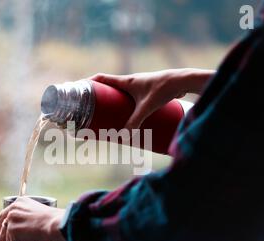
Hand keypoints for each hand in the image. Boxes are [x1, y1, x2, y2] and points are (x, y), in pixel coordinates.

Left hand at [0, 197, 65, 240]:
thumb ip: (30, 220)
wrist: (58, 225)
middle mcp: (14, 208)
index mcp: (21, 202)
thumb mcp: (40, 216)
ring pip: (8, 238)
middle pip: (3, 226)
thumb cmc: (56, 222)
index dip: (3, 226)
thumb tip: (25, 233)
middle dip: (0, 239)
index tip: (1, 234)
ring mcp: (12, 218)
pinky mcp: (12, 230)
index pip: (7, 214)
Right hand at [91, 68, 213, 129]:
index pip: (101, 78)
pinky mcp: (148, 92)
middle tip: (91, 109)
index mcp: (125, 81)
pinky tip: (128, 115)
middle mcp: (130, 82)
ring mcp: (139, 86)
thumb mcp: (147, 108)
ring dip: (113, 102)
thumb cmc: (164, 89)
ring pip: (120, 94)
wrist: (183, 81)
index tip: (79, 91)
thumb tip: (124, 138)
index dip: (88, 83)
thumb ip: (135, 122)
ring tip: (107, 115)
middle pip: (109, 88)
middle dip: (99, 97)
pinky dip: (125, 106)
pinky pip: (131, 98)